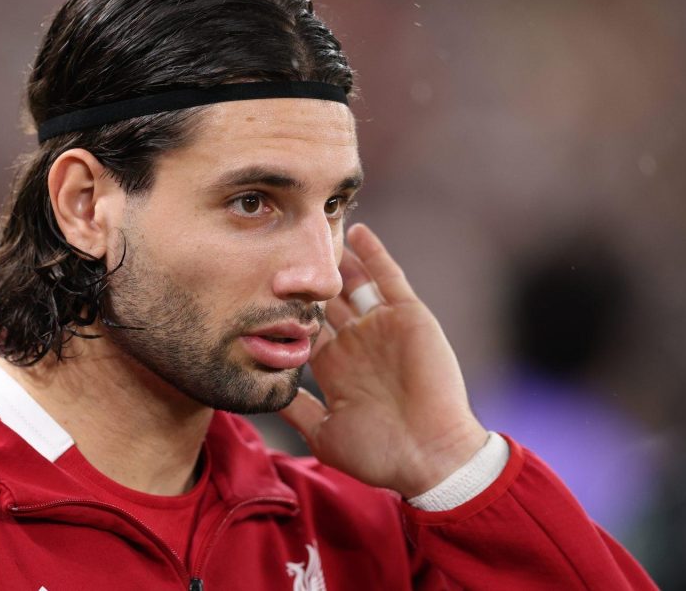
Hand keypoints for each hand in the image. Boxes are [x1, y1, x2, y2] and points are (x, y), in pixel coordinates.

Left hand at [279, 223, 488, 497]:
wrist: (431, 456)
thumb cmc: (379, 454)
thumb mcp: (324, 433)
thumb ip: (295, 408)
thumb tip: (260, 389)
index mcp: (334, 367)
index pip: (302, 329)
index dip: (281, 310)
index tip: (254, 287)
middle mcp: (355, 342)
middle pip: (323, 300)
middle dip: (302, 279)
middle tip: (275, 249)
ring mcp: (380, 326)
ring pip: (352, 283)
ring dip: (333, 260)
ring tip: (310, 232)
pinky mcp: (407, 316)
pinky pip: (388, 277)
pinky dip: (373, 254)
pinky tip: (357, 230)